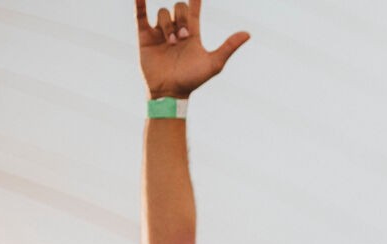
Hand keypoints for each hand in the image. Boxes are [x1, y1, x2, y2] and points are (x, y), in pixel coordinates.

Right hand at [136, 0, 250, 98]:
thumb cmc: (193, 80)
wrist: (170, 91)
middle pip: (178, 8)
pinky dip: (139, 4)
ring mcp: (160, 33)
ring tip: (171, 42)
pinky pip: (140, 16)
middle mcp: (176, 31)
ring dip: (168, 25)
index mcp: (192, 35)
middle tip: (184, 37)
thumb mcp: (214, 63)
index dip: (195, 0)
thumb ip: (229, 47)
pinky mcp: (145, 37)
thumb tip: (248, 33)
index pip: (194, 11)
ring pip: (163, 13)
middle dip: (181, 19)